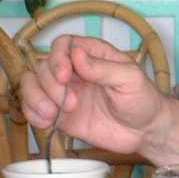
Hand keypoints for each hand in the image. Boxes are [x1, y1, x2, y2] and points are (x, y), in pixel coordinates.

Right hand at [19, 35, 167, 156]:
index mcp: (93, 56)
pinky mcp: (60, 114)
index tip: (65, 76)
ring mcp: (66, 93)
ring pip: (33, 85)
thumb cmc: (144, 100)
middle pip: (44, 66)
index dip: (58, 58)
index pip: (63, 44)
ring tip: (53, 114)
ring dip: (36, 98)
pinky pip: (34, 108)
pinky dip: (32, 114)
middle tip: (70, 104)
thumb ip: (103, 68)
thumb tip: (76, 55)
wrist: (146, 132)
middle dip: (50, 85)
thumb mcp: (130, 79)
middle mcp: (76, 72)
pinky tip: (46, 122)